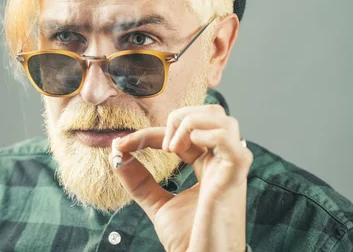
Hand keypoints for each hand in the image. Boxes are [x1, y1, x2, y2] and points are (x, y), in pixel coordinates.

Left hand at [112, 104, 252, 251]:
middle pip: (209, 113)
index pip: (181, 134)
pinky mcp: (236, 172)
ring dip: (189, 122)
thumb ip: (138, 179)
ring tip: (172, 147)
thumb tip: (116, 153)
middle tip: (162, 145)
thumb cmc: (188, 239)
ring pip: (220, 117)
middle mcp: (222, 161)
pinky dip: (202, 133)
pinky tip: (185, 148)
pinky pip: (226, 135)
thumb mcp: (156, 203)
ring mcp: (231, 164)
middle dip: (179, 117)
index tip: (121, 145)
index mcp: (207, 165)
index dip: (150, 134)